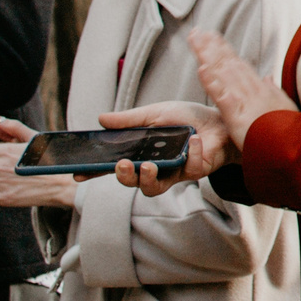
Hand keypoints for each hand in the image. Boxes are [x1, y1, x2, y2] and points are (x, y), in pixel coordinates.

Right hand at [97, 99, 226, 194]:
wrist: (221, 120)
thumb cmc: (188, 118)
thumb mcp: (156, 113)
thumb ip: (130, 120)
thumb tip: (101, 119)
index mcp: (142, 153)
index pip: (114, 165)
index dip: (96, 171)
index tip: (79, 174)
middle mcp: (154, 166)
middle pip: (131, 182)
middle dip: (124, 177)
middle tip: (122, 165)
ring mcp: (173, 172)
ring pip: (153, 188)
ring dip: (147, 178)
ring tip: (148, 165)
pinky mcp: (194, 173)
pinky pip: (188, 170)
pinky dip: (191, 153)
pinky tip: (193, 139)